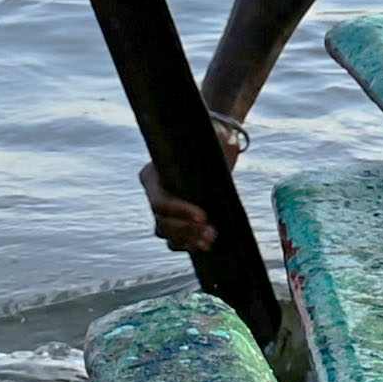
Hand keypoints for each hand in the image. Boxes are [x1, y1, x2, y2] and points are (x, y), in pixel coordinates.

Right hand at [143, 117, 249, 257]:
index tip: (204, 216)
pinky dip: (187, 245)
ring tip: (211, 239)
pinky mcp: (178, 218)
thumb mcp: (212, 136)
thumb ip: (216, 139)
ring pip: (166, 233)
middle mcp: (154, 193)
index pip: (160, 201)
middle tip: (211, 232)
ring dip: (187, 240)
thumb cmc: (211, 139)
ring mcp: (164, 208)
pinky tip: (205, 245)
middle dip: (186, 230)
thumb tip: (230, 143)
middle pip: (161, 222)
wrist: (215, 146)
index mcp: (152, 175)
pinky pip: (174, 239)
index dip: (179, 212)